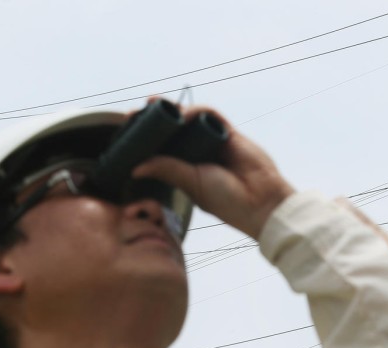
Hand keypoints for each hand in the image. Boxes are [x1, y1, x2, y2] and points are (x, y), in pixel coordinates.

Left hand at [131, 104, 294, 239]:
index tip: (127, 133)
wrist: (261, 202)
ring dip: (172, 110)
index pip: (161, 150)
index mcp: (186, 170)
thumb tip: (135, 168)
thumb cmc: (227, 201)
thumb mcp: (191, 183)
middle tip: (134, 114)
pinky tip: (183, 112)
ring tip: (152, 105)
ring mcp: (213, 142)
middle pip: (172, 131)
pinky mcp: (229, 134)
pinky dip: (196, 111)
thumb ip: (166, 170)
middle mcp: (198, 154)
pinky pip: (211, 116)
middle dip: (154, 120)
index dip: (146, 140)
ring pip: (189, 120)